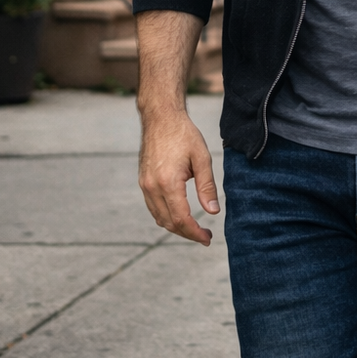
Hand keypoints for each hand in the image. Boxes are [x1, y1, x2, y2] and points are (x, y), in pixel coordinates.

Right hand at [138, 110, 218, 245]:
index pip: (181, 219)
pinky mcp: (143, 182)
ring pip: (159, 218)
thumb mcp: (202, 158)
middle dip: (187, 233)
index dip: (195, 233)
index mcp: (168, 183)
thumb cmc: (184, 135)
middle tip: (205, 236)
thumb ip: (207, 186)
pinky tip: (180, 215)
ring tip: (195, 228)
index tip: (208, 239)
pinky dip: (166, 216)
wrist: (161, 118)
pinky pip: (153, 207)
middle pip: (169, 223)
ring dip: (176, 227)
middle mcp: (152, 188)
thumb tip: (213, 212)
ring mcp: (144, 186)